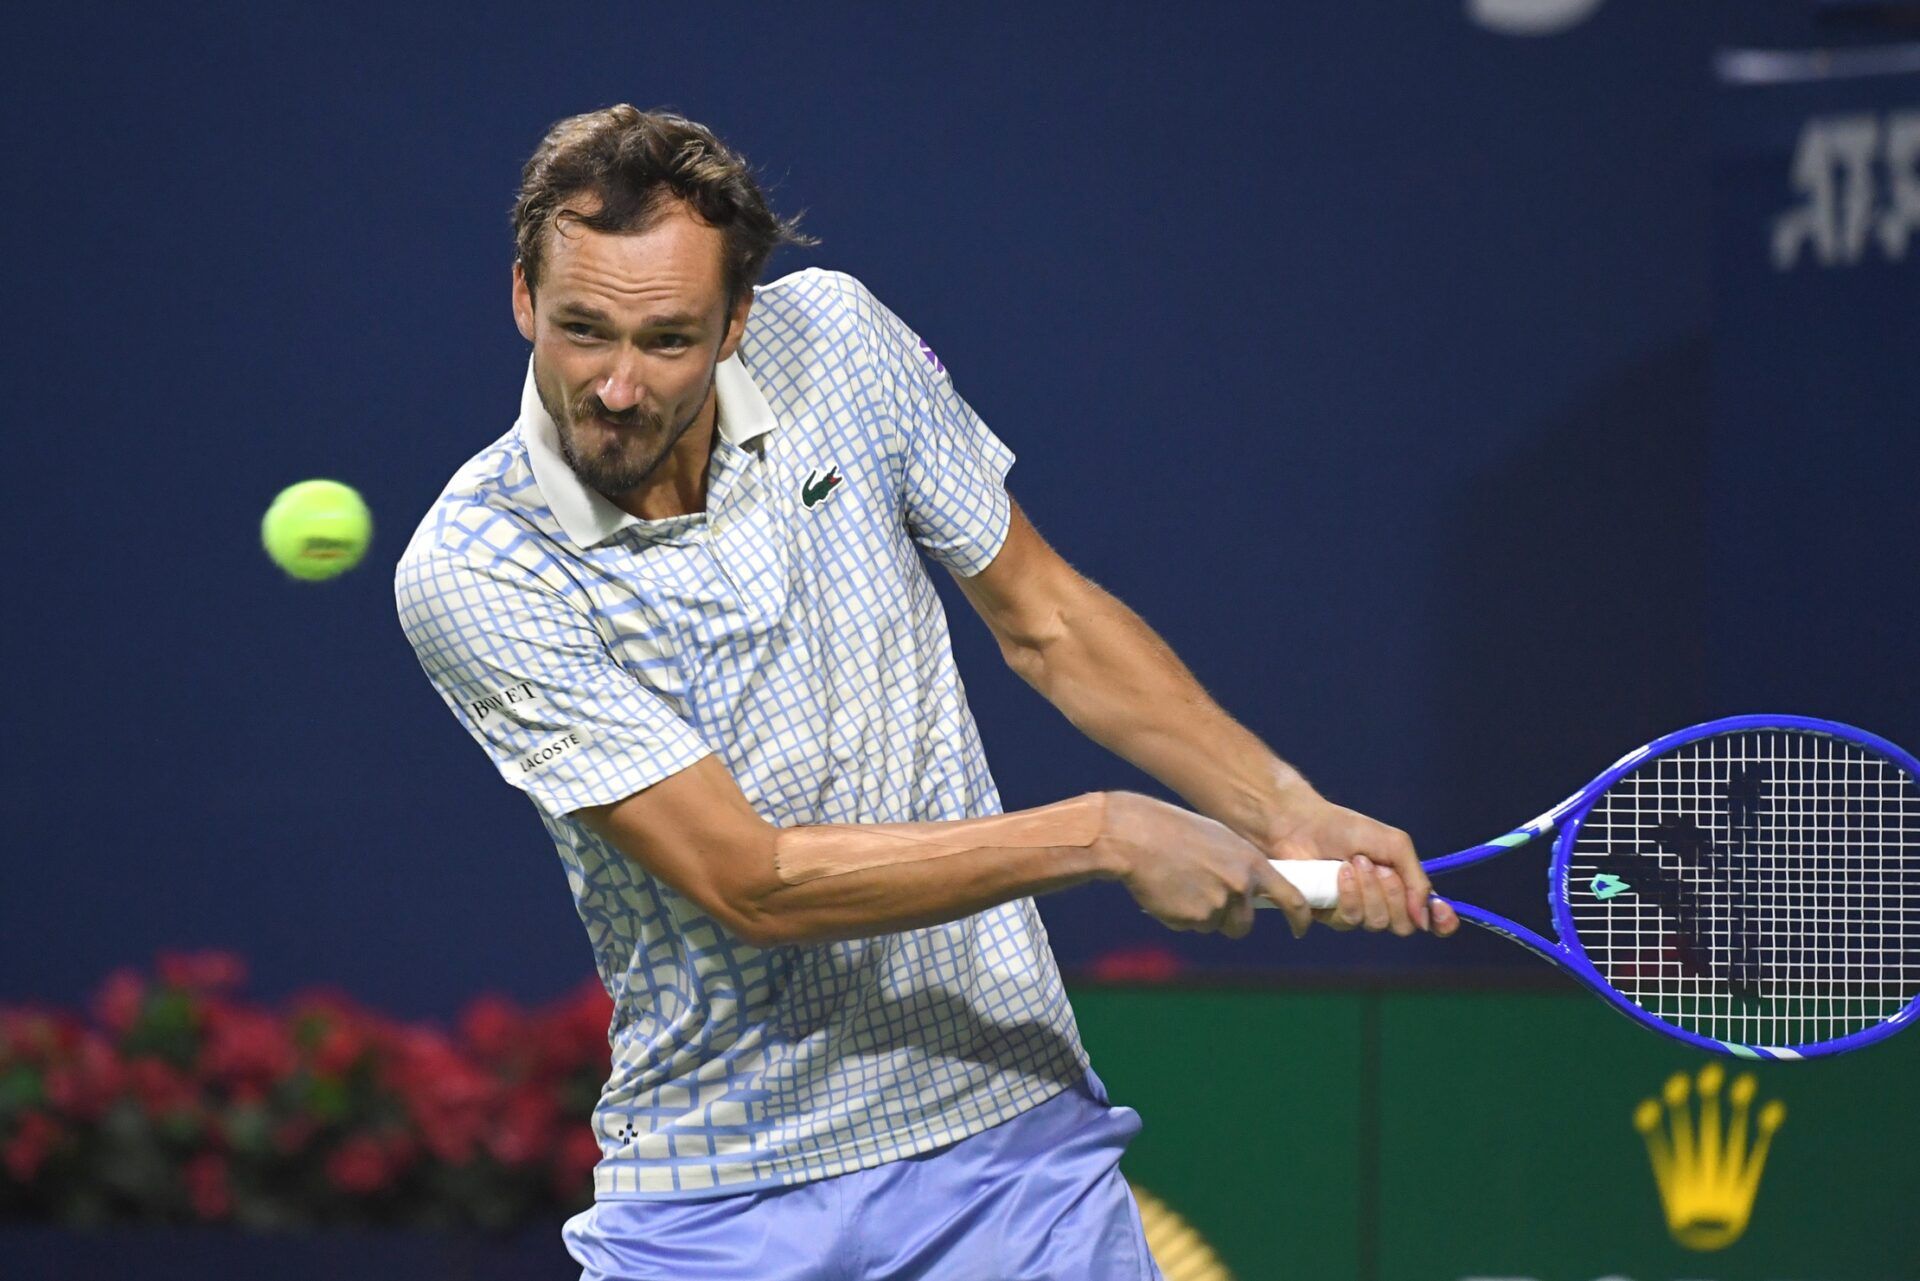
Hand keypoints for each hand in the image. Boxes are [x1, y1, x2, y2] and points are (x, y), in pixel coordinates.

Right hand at [1096, 792, 1314, 938]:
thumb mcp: (1219, 841)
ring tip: (1179, 884)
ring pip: (1213, 926)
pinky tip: (1165, 891)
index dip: (1300, 918)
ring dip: (1199, 916)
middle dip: (1228, 921)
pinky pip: (1190, 926)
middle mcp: (1240, 886)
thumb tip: (1248, 891)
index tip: (1300, 929)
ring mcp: (1217, 904)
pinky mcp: (1193, 919)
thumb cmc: (1174, 832)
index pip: (1292, 898)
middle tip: (1203, 899)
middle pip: (1243, 925)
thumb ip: (1239, 867)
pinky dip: (1178, 915)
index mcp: (1252, 863)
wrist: (1136, 836)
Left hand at [1260, 784, 1458, 937]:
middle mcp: (1382, 904)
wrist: (1304, 824)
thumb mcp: (1394, 845)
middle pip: (1404, 926)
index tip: (1441, 911)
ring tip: (1355, 863)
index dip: (1441, 922)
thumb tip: (1425, 919)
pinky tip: (1339, 873)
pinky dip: (1347, 895)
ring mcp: (1355, 912)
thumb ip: (1416, 878)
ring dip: (1369, 891)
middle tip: (1379, 868)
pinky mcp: (1328, 915)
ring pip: (1376, 924)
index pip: (1430, 918)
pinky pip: (1348, 921)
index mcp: (1402, 887)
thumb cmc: (1348, 830)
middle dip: (1394, 896)